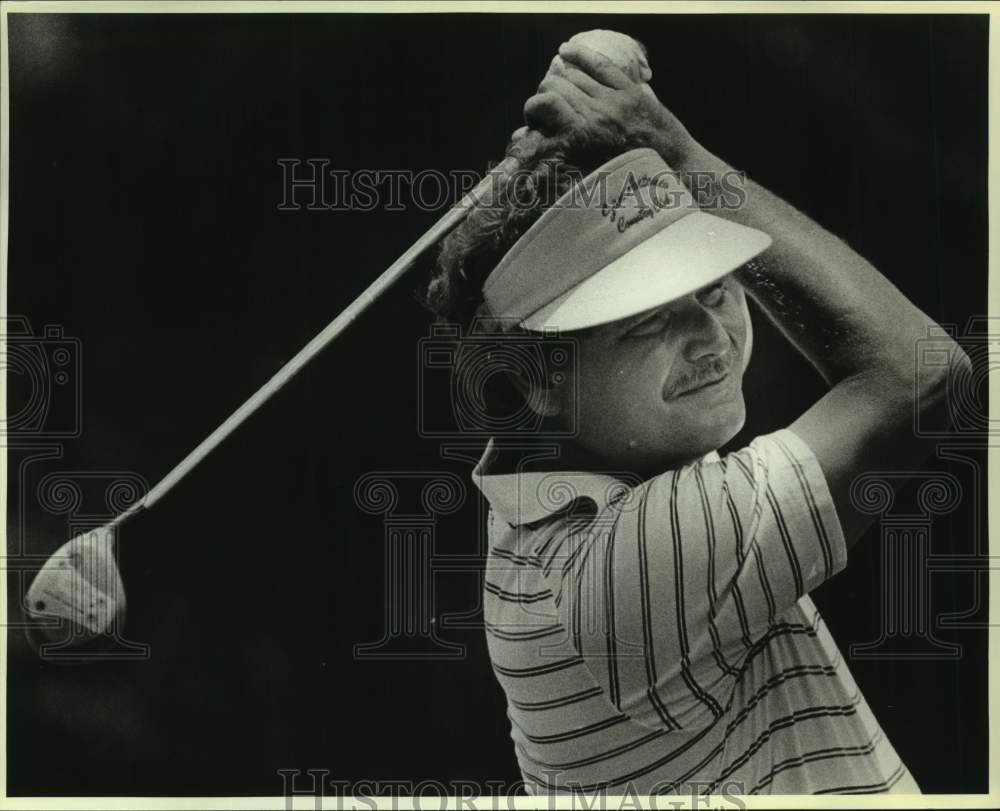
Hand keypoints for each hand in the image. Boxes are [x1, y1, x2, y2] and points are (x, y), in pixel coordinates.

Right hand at [522, 40, 698, 166]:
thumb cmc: (625, 177)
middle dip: (544, 94)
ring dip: (559, 78)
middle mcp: (596, 113)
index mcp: (583, 136)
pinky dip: (580, 54)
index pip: (544, 105)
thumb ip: (553, 154)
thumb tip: (520, 139)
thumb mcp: (585, 173)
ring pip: (573, 74)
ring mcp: (614, 98)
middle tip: (547, 108)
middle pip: (555, 86)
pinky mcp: (629, 90)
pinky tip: (565, 51)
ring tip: (557, 89)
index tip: (533, 119)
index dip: (532, 108)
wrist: (669, 168)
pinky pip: (599, 64)